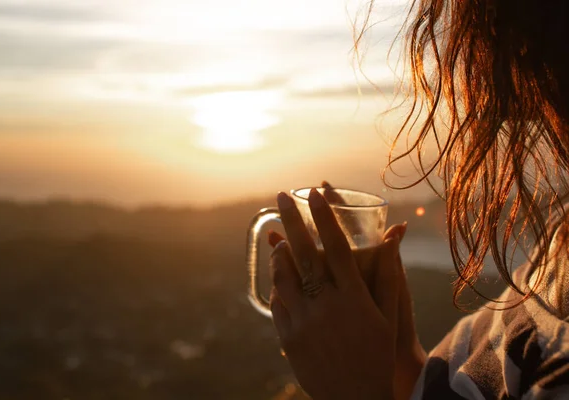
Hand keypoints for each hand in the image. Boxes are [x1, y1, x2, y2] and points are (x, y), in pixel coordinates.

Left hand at [269, 189, 398, 399]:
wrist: (356, 399)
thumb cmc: (378, 354)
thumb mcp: (389, 315)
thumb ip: (389, 274)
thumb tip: (393, 236)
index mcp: (354, 297)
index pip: (337, 247)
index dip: (325, 217)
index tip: (315, 193)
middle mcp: (327, 306)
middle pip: (304, 253)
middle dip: (291, 220)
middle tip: (281, 196)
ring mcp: (304, 322)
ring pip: (283, 276)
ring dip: (279, 252)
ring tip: (277, 238)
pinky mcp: (288, 338)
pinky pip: (277, 303)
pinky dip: (277, 286)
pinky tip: (279, 277)